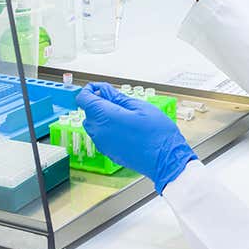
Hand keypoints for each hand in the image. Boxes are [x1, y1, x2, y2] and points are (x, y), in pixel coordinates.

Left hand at [77, 82, 196, 192]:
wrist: (165, 160)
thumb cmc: (157, 134)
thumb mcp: (139, 106)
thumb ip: (117, 97)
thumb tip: (104, 90)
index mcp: (105, 116)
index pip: (84, 99)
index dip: (89, 90)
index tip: (98, 88)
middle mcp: (99, 131)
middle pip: (88, 112)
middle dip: (98, 103)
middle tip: (117, 100)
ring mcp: (103, 144)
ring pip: (93, 125)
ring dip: (102, 116)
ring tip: (123, 114)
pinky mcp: (108, 152)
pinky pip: (100, 136)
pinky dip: (107, 129)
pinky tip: (124, 127)